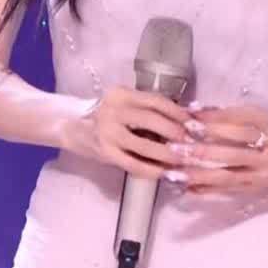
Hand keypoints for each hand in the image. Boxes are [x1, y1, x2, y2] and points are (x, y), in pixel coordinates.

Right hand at [62, 87, 190, 179]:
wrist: (72, 126)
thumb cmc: (106, 115)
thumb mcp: (125, 105)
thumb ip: (150, 109)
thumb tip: (188, 115)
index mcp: (122, 94)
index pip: (155, 101)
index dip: (178, 112)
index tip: (195, 123)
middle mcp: (113, 110)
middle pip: (152, 120)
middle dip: (176, 133)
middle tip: (193, 143)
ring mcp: (107, 132)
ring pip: (144, 145)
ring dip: (167, 154)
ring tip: (184, 160)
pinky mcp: (105, 152)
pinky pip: (133, 164)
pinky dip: (151, 170)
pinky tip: (164, 173)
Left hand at [164, 104, 267, 192]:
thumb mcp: (261, 114)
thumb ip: (230, 114)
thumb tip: (195, 111)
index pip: (237, 124)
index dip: (211, 122)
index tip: (187, 120)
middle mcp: (267, 152)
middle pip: (230, 153)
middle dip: (199, 151)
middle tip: (173, 148)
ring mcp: (263, 173)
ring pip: (227, 175)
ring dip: (198, 175)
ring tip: (174, 173)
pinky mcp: (259, 187)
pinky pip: (230, 190)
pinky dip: (208, 189)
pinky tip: (188, 188)